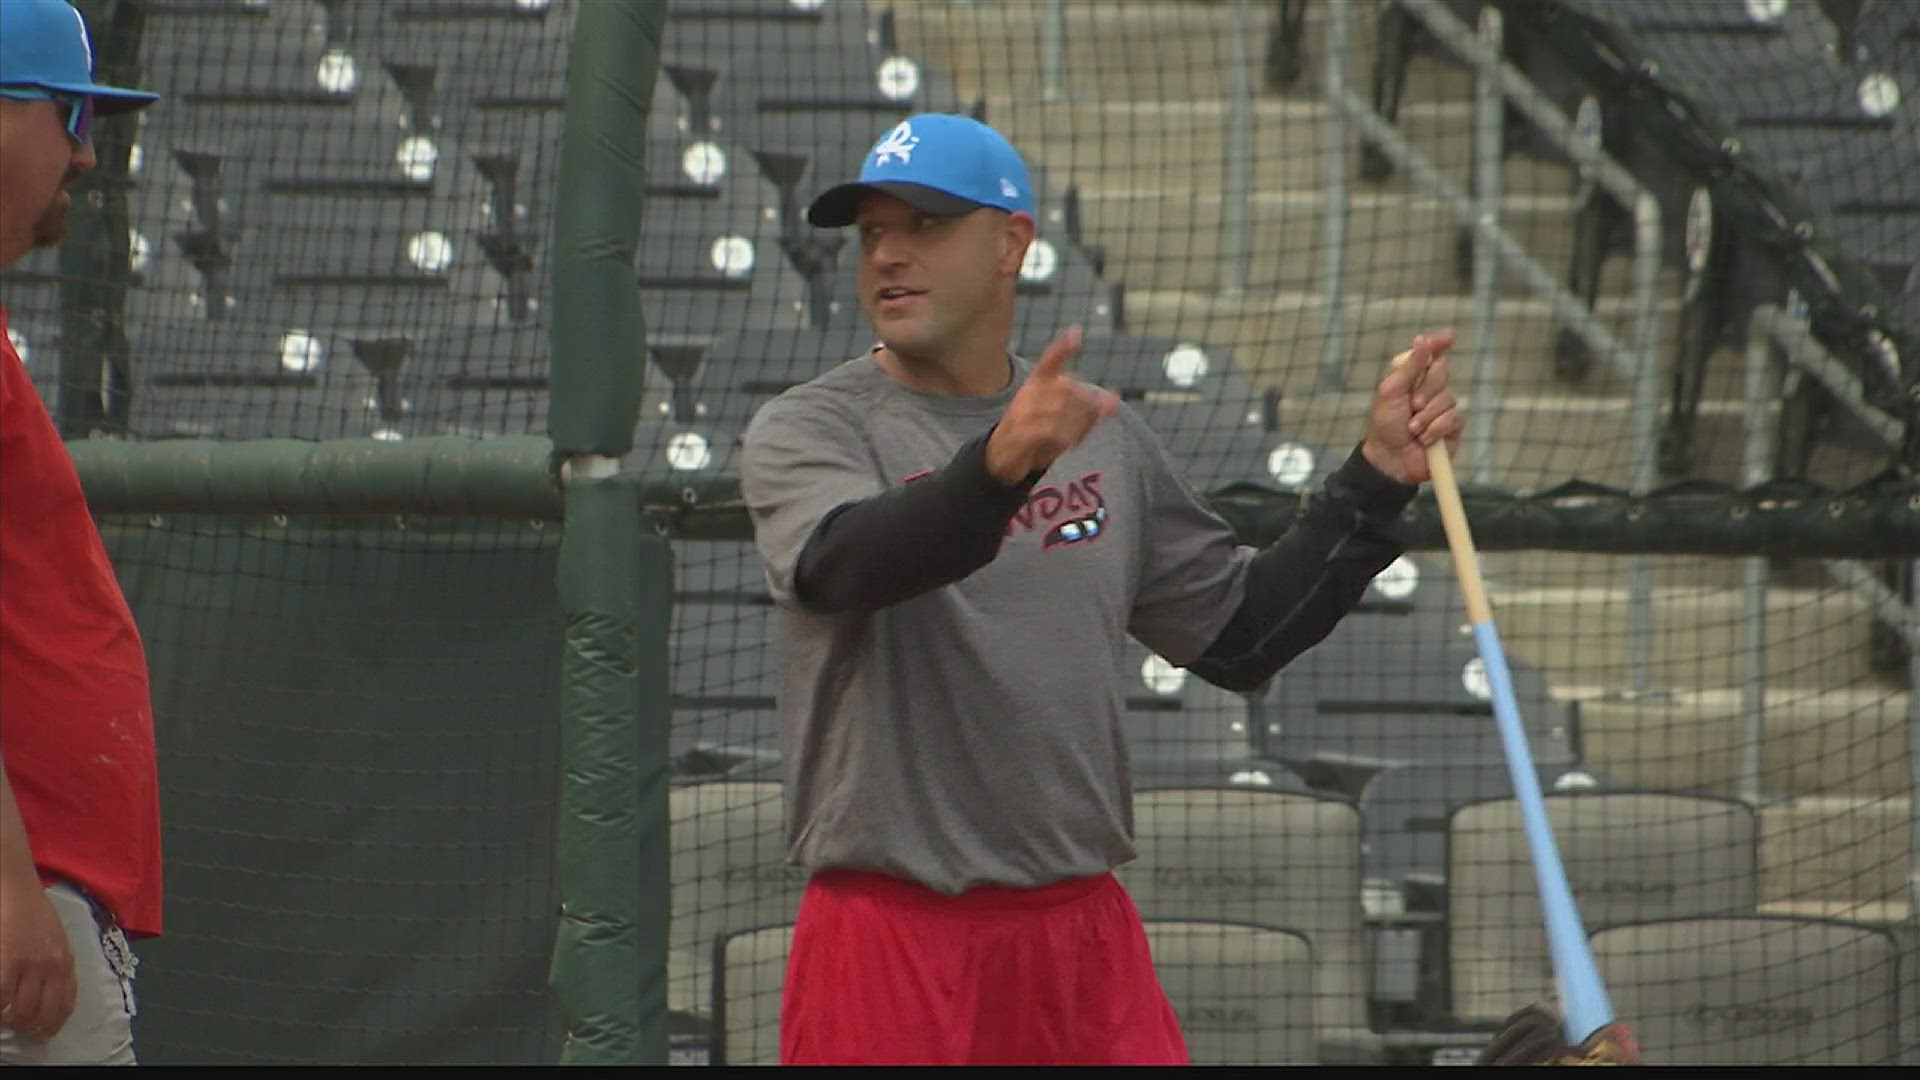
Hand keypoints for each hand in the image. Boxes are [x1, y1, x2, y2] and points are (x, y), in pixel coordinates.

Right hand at [0, 879, 76, 1042]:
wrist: (19, 890)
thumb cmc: (36, 915)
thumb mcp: (58, 942)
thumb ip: (57, 968)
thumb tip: (48, 998)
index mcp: (67, 963)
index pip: (65, 1006)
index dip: (52, 1025)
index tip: (42, 1033)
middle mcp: (53, 967)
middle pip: (42, 1014)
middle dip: (29, 1028)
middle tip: (19, 1029)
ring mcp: (30, 964)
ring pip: (20, 1011)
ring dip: (10, 1021)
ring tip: (5, 1018)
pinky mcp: (8, 960)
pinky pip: (2, 996)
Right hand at [985, 325, 1120, 483]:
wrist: (1004, 457)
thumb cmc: (1037, 433)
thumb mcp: (1065, 420)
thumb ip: (1090, 409)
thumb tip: (1116, 399)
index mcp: (1037, 383)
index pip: (1050, 361)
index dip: (1063, 348)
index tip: (1077, 333)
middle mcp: (1028, 393)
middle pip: (1066, 388)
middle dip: (1087, 404)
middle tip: (1094, 418)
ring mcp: (1021, 412)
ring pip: (1060, 410)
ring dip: (1077, 425)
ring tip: (1076, 437)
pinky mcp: (1020, 433)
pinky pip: (1050, 431)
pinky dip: (1065, 438)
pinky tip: (1068, 444)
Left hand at [1361, 328, 1463, 485]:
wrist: (1391, 458)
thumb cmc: (1386, 424)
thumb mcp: (1391, 392)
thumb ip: (1409, 367)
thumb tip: (1422, 339)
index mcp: (1413, 377)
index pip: (1430, 355)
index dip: (1439, 344)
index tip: (1448, 336)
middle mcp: (1431, 389)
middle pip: (1442, 372)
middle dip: (1426, 390)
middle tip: (1411, 406)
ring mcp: (1443, 407)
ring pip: (1448, 398)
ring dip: (1427, 416)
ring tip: (1412, 430)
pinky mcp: (1453, 427)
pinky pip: (1454, 418)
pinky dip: (1436, 429)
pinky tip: (1424, 440)